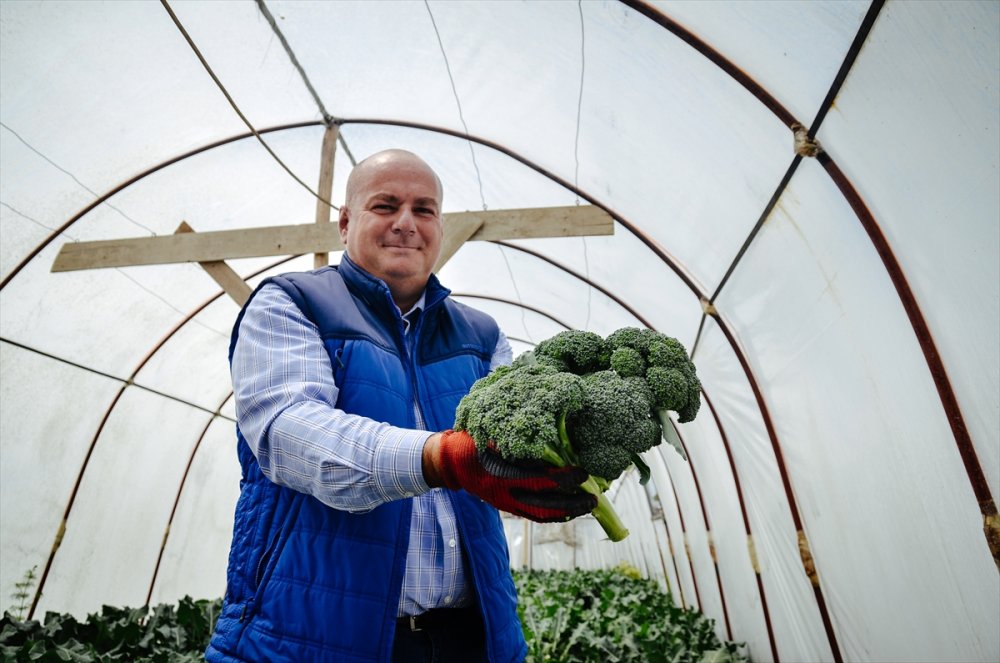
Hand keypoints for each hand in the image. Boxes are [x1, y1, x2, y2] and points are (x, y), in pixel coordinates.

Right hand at [424, 430, 596, 522]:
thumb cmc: (471, 442)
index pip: (540, 480)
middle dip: (572, 504)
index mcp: (500, 474)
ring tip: (586, 507)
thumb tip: (552, 440)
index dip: (564, 478)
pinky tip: (568, 510)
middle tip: (594, 499)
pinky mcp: (506, 507)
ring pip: (541, 515)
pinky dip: (553, 514)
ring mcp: (505, 504)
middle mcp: (504, 494)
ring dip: (566, 512)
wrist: (449, 463)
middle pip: (545, 505)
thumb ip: (516, 440)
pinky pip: (534, 515)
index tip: (583, 473)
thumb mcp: (490, 435)